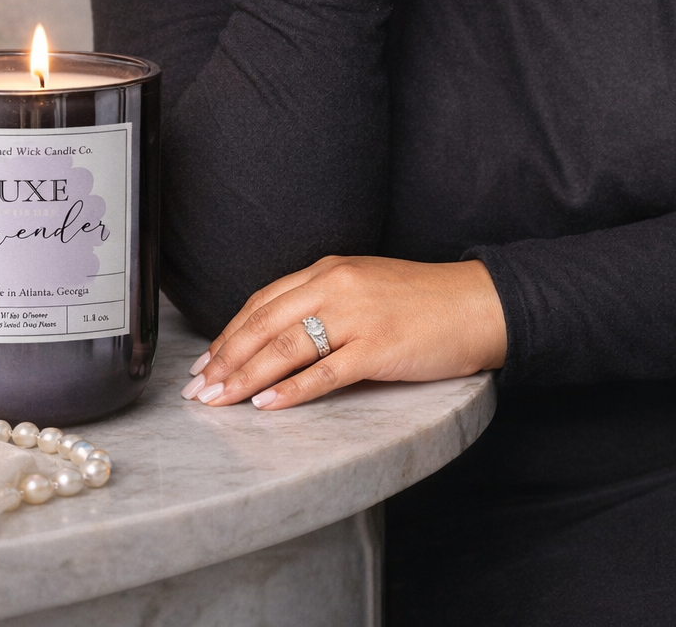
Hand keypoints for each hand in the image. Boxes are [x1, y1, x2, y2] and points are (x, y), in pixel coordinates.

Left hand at [180, 255, 506, 410]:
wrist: (477, 303)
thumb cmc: (422, 300)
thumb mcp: (364, 286)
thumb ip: (323, 302)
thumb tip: (277, 335)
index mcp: (330, 270)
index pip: (263, 301)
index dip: (229, 332)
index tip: (206, 360)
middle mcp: (337, 286)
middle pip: (265, 324)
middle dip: (225, 359)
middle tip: (198, 388)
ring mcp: (357, 316)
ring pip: (286, 348)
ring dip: (245, 377)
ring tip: (219, 400)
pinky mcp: (378, 347)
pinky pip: (325, 372)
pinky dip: (291, 390)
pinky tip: (267, 405)